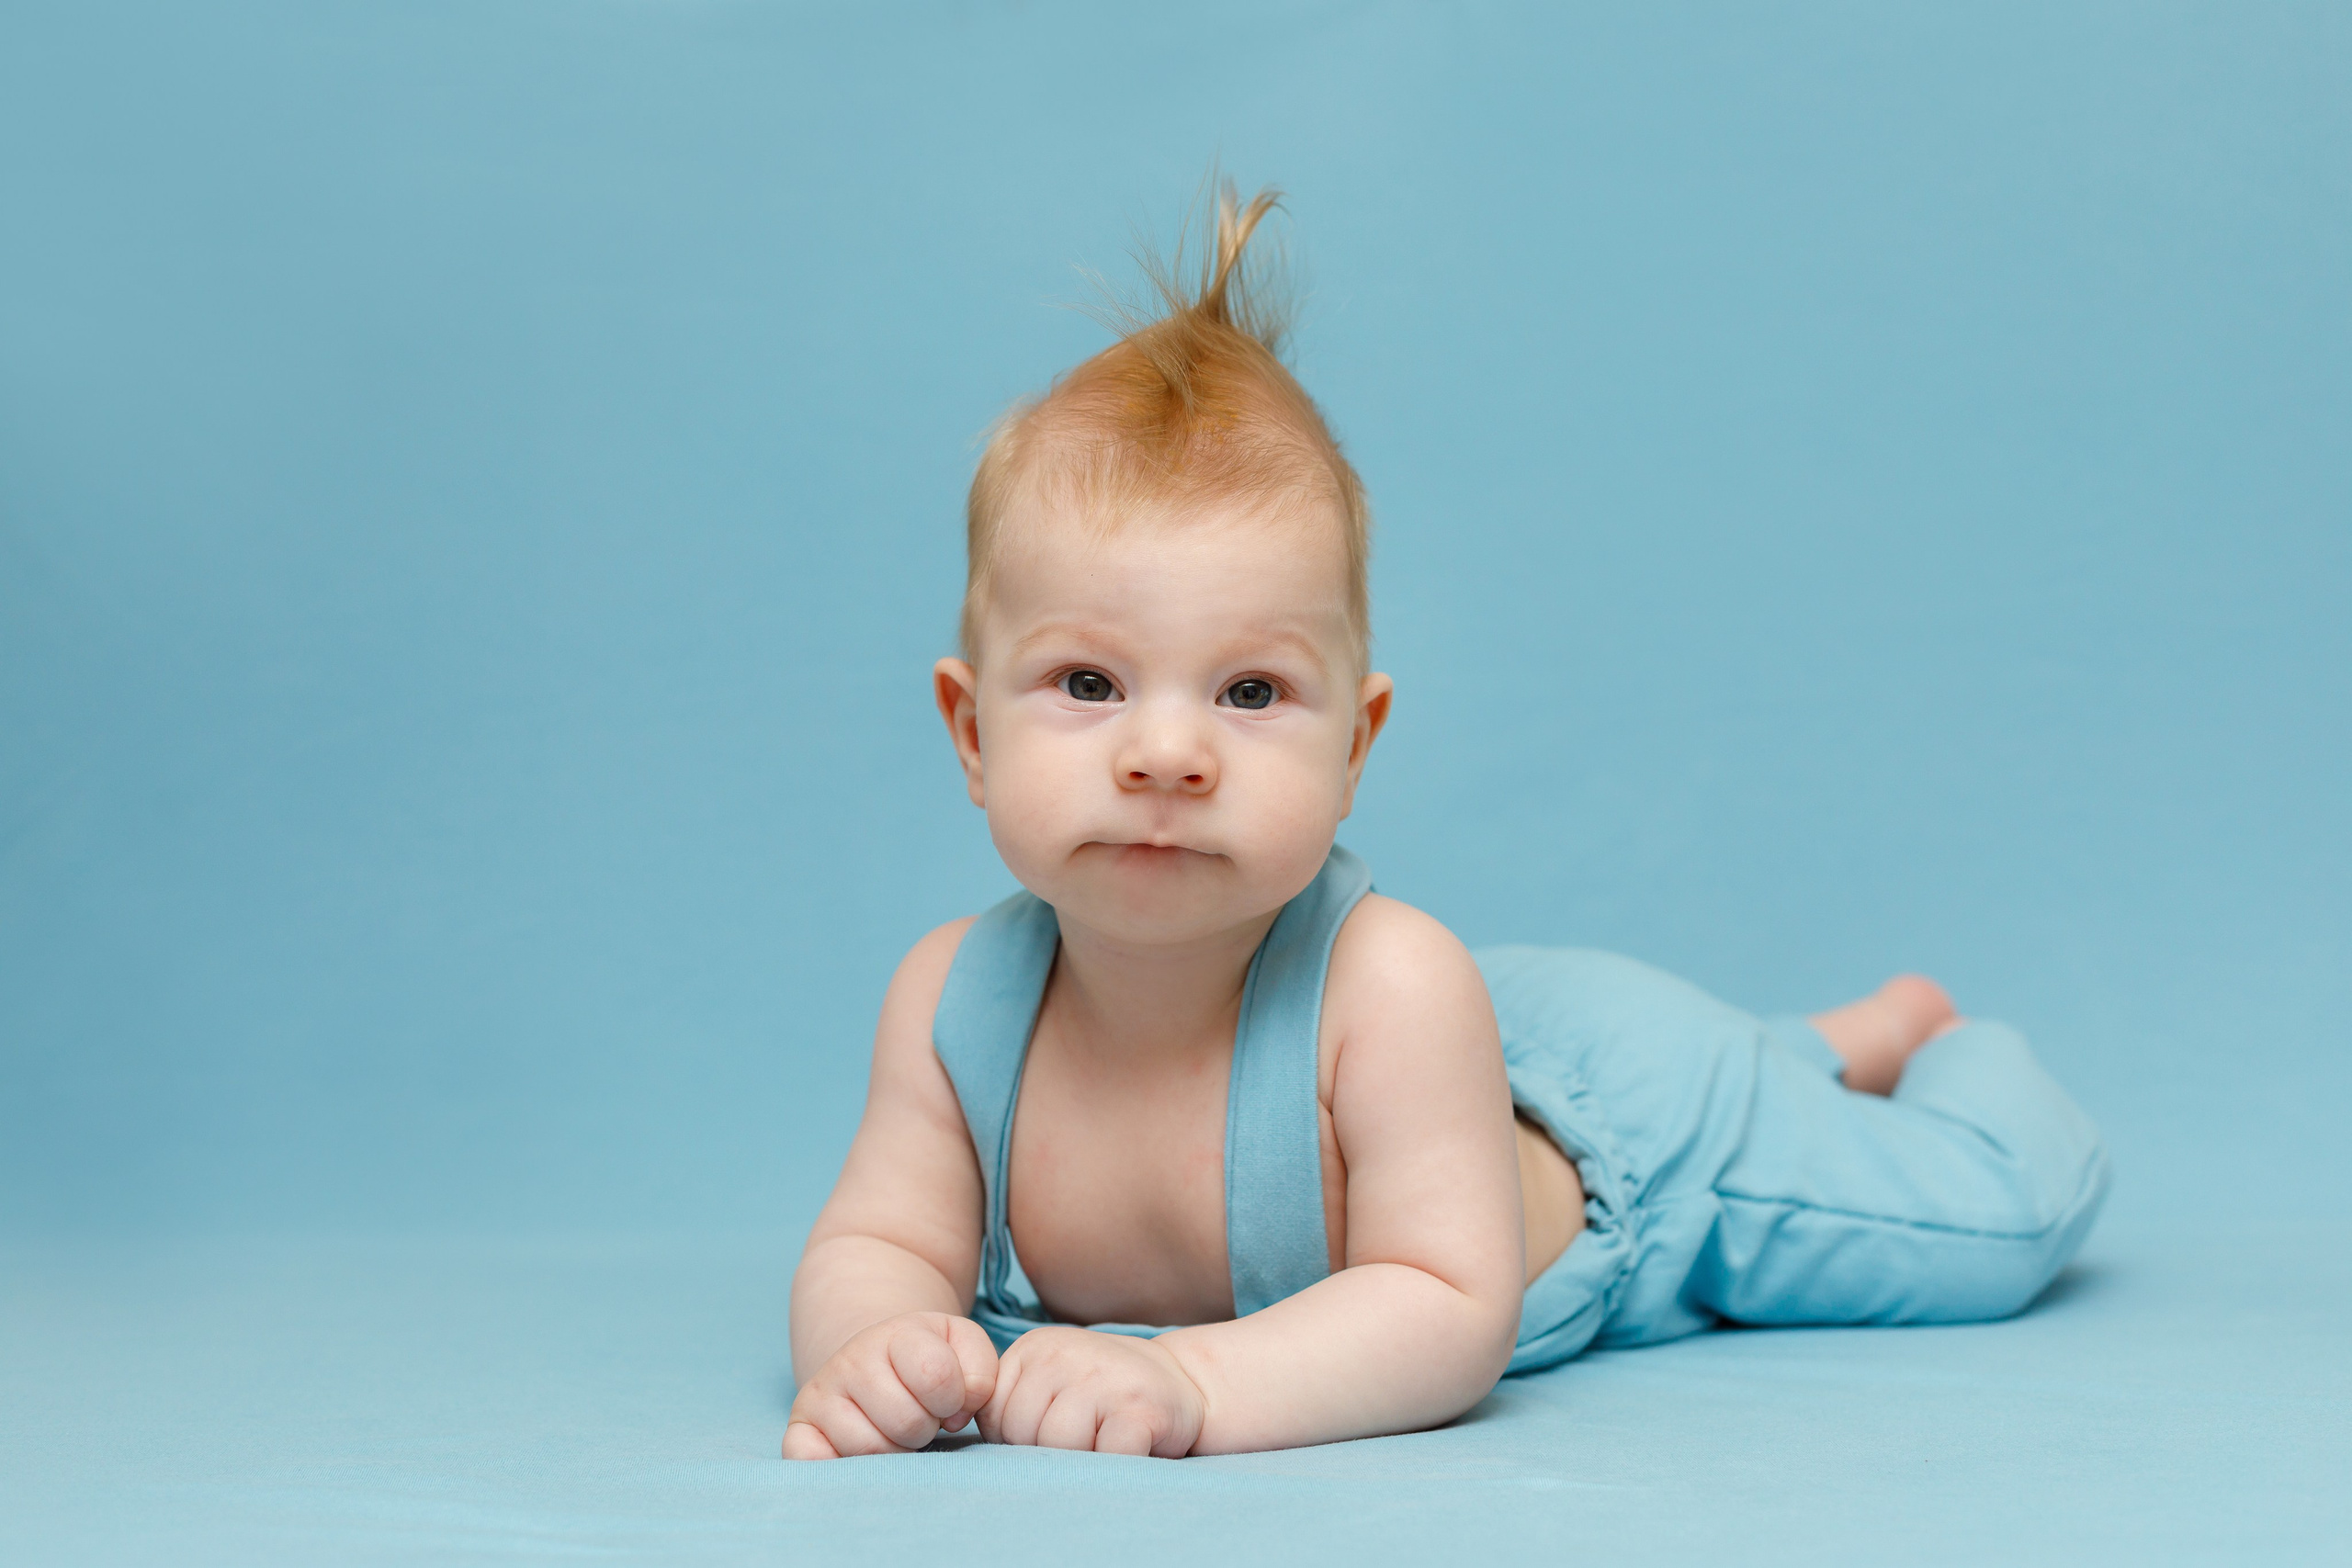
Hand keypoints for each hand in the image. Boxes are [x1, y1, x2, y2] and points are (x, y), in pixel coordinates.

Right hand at [783, 1312, 998, 1458]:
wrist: (874, 1359)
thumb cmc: (928, 1360)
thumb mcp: (964, 1347)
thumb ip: (981, 1371)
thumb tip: (959, 1412)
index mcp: (897, 1333)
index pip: (937, 1376)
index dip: (955, 1399)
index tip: (949, 1400)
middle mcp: (850, 1359)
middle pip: (906, 1422)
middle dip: (925, 1429)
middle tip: (920, 1418)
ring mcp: (820, 1393)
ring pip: (869, 1448)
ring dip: (894, 1451)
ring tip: (895, 1432)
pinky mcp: (799, 1427)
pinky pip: (812, 1460)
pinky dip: (839, 1467)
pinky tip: (859, 1452)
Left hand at [978, 1326, 1206, 1457]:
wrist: (1180, 1381)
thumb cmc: (1103, 1394)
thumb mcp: (1049, 1382)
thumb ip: (1011, 1403)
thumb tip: (969, 1432)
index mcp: (1034, 1348)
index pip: (995, 1418)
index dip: (1019, 1441)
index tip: (1053, 1427)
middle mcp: (1065, 1353)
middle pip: (1024, 1435)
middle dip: (1049, 1452)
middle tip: (1086, 1435)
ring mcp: (1104, 1377)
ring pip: (1061, 1448)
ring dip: (1084, 1459)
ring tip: (1105, 1438)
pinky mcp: (1140, 1407)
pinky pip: (1106, 1458)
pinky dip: (1117, 1463)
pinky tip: (1131, 1443)